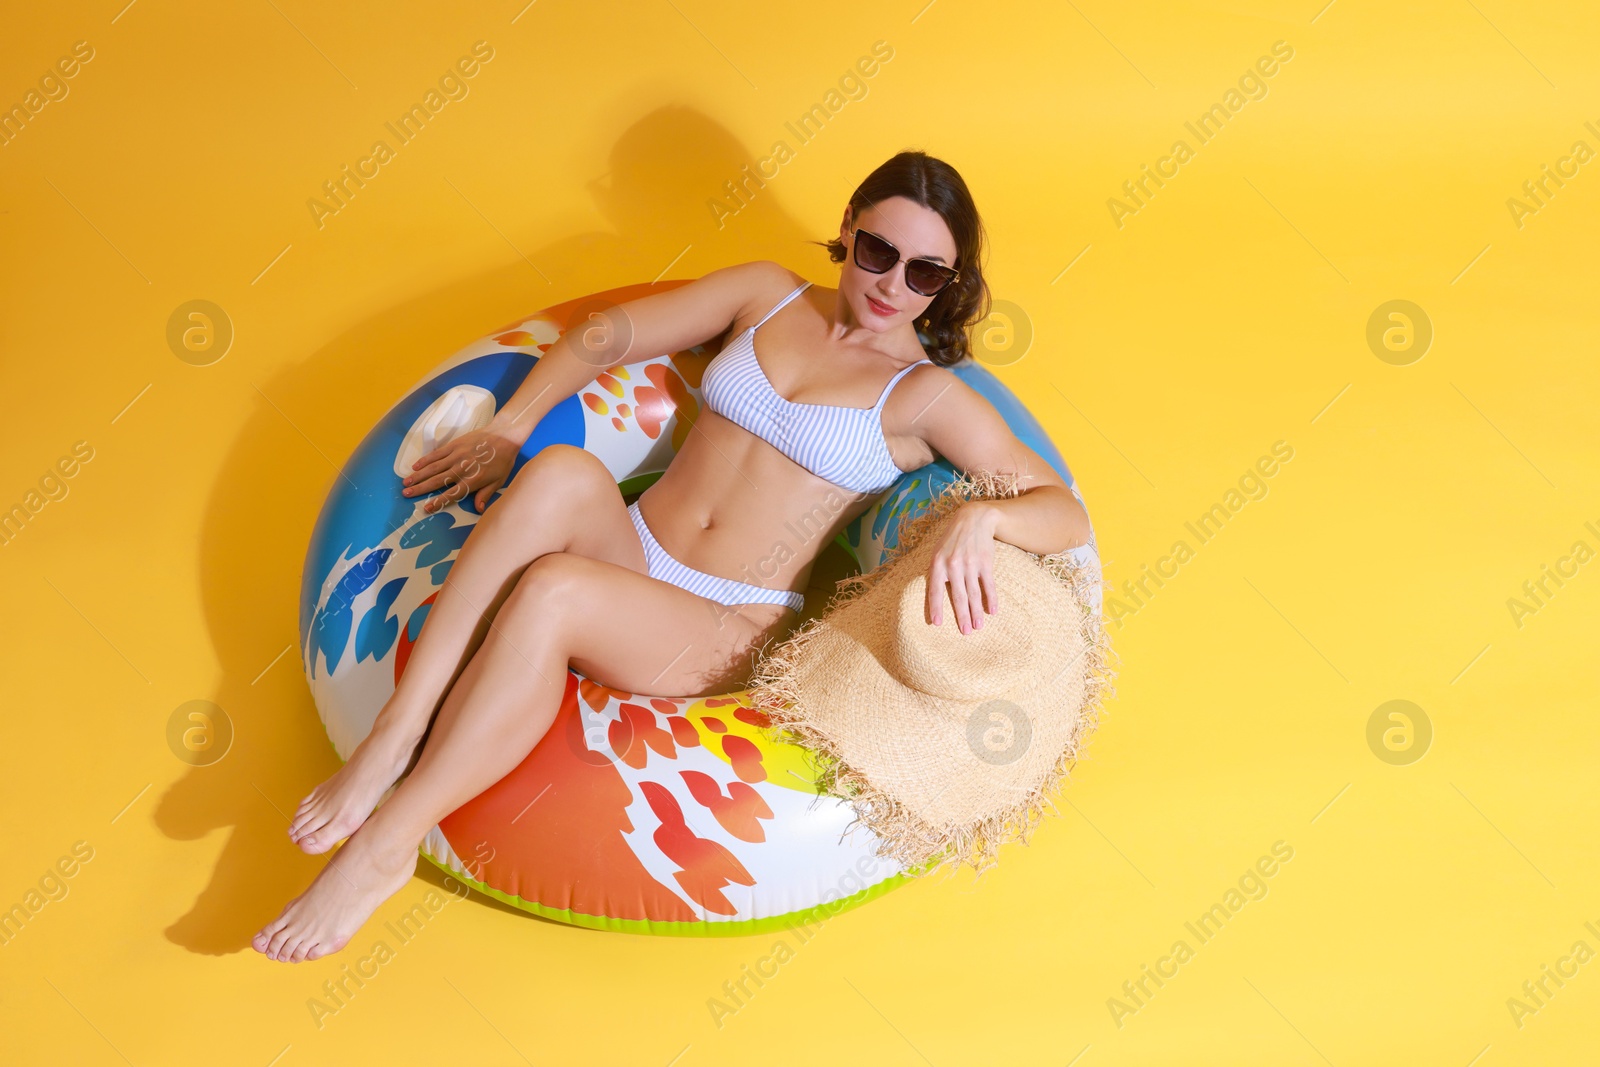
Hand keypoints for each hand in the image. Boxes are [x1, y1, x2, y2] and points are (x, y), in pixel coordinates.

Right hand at [401, 427, 520, 512]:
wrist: (504, 435)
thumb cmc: (503, 460)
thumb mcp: (498, 481)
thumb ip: (485, 494)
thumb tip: (479, 509)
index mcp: (473, 480)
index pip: (452, 494)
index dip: (439, 502)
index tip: (426, 508)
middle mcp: (462, 468)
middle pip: (437, 481)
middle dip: (421, 489)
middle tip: (406, 494)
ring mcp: (456, 455)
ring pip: (433, 467)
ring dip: (418, 475)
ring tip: (406, 483)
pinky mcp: (454, 445)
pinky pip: (437, 454)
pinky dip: (425, 460)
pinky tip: (415, 466)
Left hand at [925, 502, 1001, 634]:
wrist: (973, 519)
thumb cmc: (952, 540)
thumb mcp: (937, 552)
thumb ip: (936, 573)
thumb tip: (933, 597)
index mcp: (937, 563)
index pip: (935, 590)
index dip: (936, 607)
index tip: (937, 624)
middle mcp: (953, 565)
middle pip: (958, 596)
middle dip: (961, 616)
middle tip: (965, 632)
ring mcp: (970, 564)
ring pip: (974, 593)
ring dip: (977, 612)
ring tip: (978, 626)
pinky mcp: (985, 562)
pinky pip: (988, 584)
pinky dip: (992, 598)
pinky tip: (993, 611)